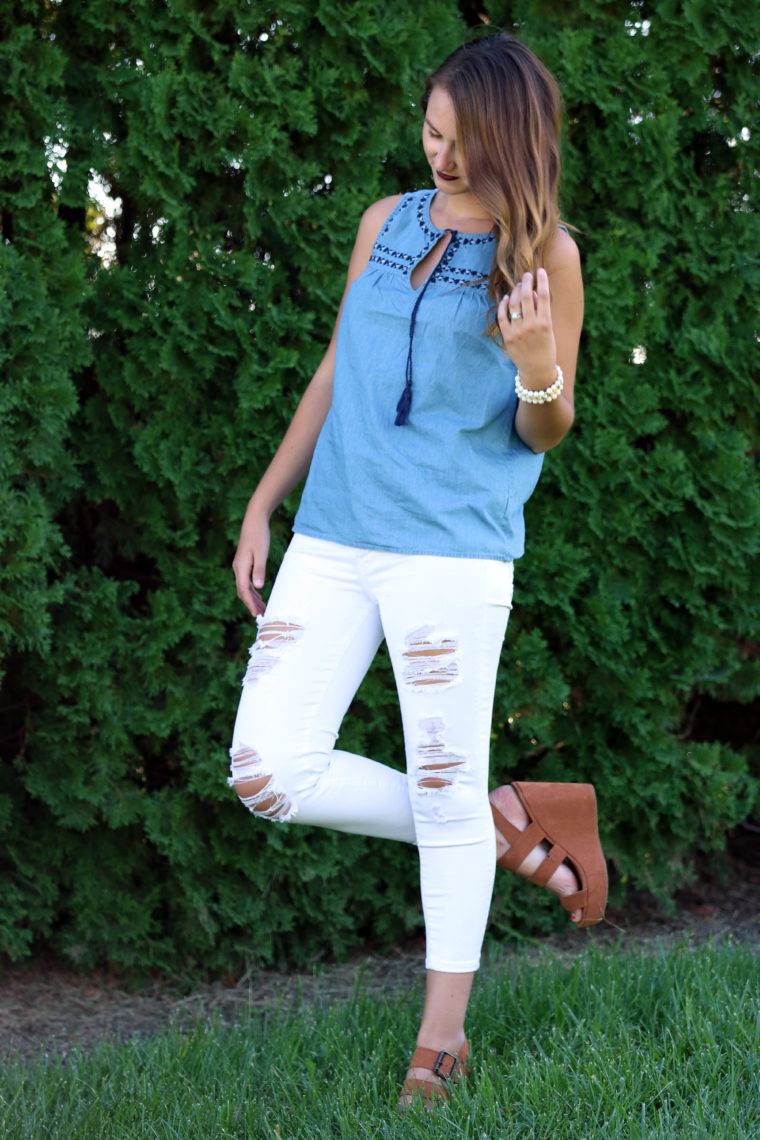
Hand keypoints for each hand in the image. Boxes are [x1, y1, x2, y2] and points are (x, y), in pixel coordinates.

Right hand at [232, 509, 269, 617]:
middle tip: (261, 615)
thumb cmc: (259, 535)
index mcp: (241, 567)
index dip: (250, 604)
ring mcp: (239, 566)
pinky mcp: (243, 563)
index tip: (256, 614)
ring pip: (244, 587)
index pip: (244, 590)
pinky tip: (259, 595)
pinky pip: (246, 580)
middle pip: (242, 591)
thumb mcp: (261, 553)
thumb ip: (259, 570)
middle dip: (251, 604)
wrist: (254, 520)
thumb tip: (258, 587)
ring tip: (262, 608)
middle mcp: (238, 568)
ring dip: (252, 598)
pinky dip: (252, 590)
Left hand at [497, 267, 556, 388]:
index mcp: (545, 323)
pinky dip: (504, 306)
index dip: (542, 280)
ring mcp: (518, 332)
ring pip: (514, 304)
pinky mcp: (508, 337)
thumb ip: (542, 311)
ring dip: (516, 291)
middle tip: (526, 274)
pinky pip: (503, 317)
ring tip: (518, 285)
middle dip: (526, 282)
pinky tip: (507, 298)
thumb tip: (533, 293)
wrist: (537, 371)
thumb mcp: (549, 330)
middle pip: (527, 296)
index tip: (540, 271)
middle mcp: (531, 326)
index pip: (544, 295)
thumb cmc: (546, 348)